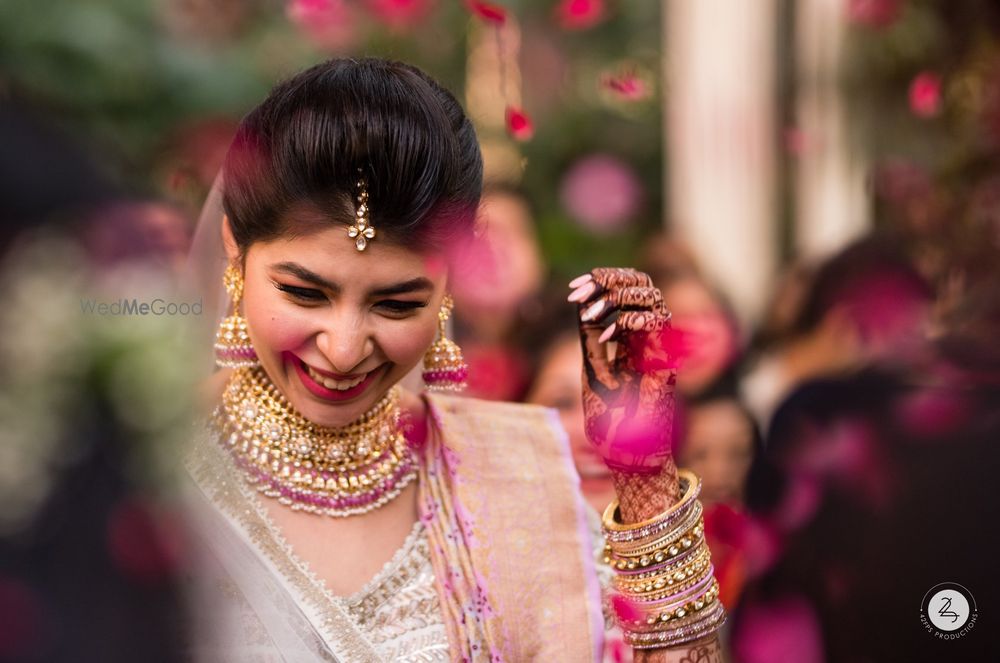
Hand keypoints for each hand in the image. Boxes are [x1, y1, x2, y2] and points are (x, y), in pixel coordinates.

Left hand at [568, 268, 676, 475]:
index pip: (627, 288)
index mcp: (631, 336)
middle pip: (642, 282)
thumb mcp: (592, 368)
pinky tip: (605, 333)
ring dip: (616, 295)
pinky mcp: (666, 362)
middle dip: (610, 278)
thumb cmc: (609, 418)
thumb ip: (590, 337)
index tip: (573, 288)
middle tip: (580, 290)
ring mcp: (659, 348)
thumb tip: (580, 303)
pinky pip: (656, 322)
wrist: (624, 456)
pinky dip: (627, 319)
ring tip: (589, 312)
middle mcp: (648, 338)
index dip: (603, 280)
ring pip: (651, 295)